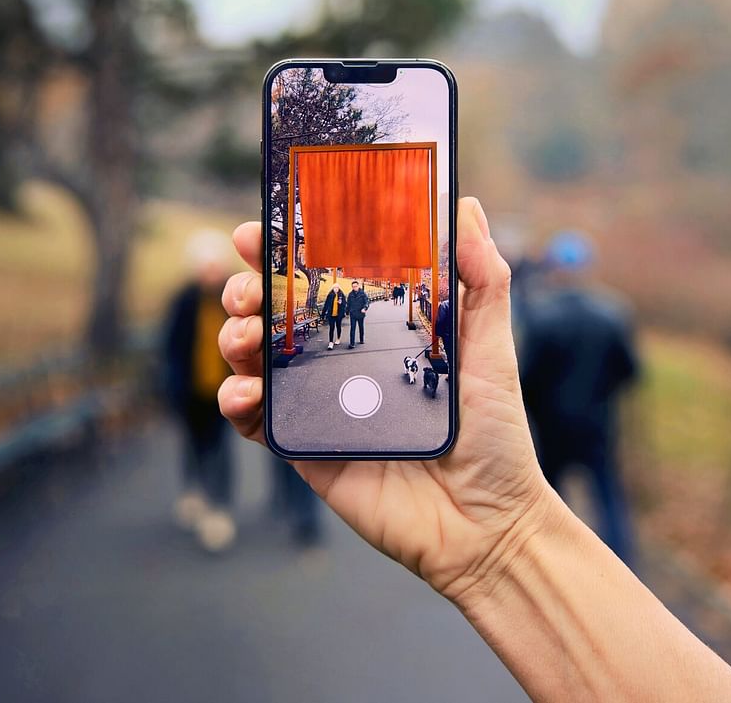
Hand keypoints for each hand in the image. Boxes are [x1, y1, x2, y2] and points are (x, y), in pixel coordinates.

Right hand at [217, 197, 555, 601]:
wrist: (485, 523)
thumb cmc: (495, 435)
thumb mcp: (491, 347)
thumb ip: (482, 279)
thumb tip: (465, 207)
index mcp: (377, 328)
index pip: (321, 277)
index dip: (284, 251)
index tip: (259, 228)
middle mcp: (341, 360)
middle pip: (275, 312)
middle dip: (247, 290)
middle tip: (248, 291)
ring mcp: (318, 403)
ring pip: (254, 359)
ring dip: (234, 339)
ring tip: (246, 339)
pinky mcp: (305, 449)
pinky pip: (256, 421)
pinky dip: (237, 402)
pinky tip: (244, 393)